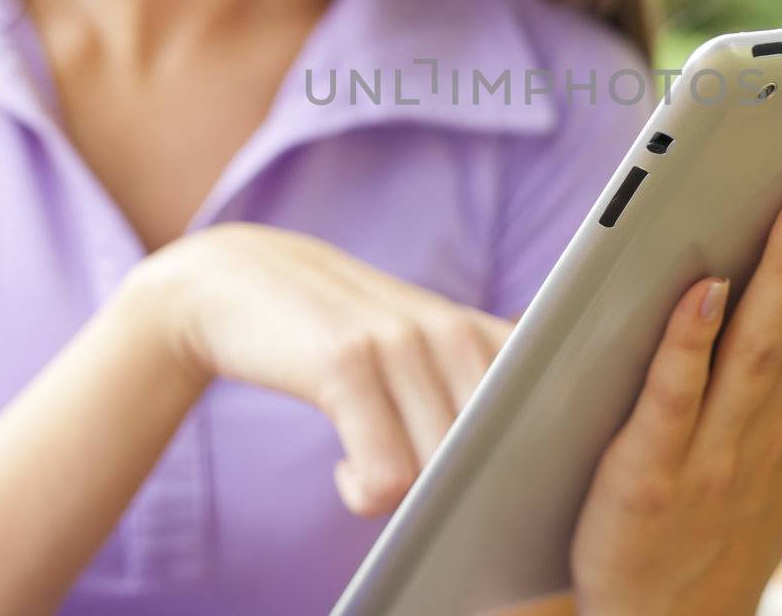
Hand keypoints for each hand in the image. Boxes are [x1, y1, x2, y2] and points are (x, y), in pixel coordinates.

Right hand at [125, 223, 513, 516]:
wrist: (238, 281)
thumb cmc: (339, 336)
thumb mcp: (414, 346)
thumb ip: (470, 384)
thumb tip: (521, 465)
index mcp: (477, 332)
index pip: (542, 410)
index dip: (529, 459)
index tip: (503, 486)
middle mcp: (450, 331)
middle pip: (495, 454)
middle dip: (465, 492)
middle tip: (423, 495)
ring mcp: (399, 344)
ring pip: (443, 471)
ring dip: (409, 499)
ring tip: (374, 475)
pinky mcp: (345, 365)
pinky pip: (385, 477)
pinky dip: (365, 495)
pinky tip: (345, 474)